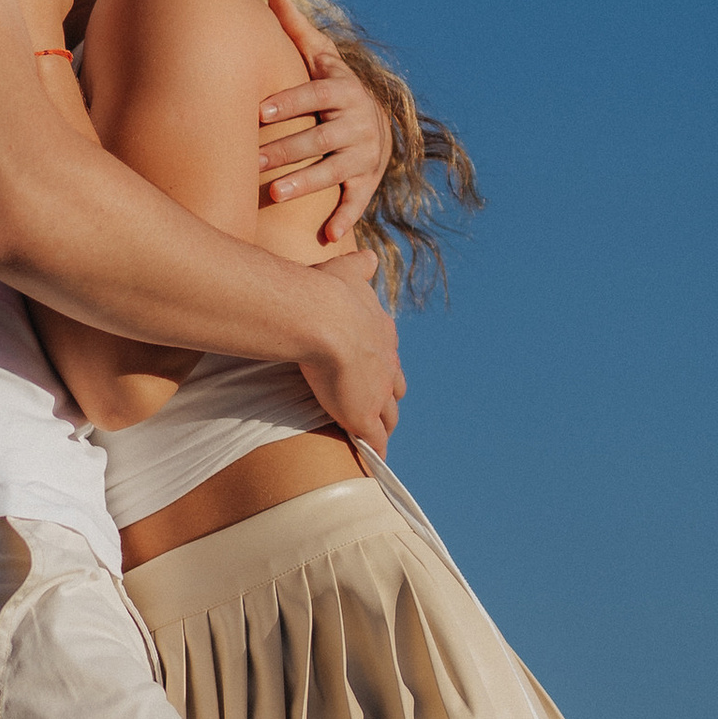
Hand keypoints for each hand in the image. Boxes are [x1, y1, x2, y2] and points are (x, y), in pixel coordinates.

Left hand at [260, 0, 387, 240]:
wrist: (375, 124)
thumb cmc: (333, 89)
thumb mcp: (322, 59)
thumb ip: (298, 32)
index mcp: (343, 91)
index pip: (315, 95)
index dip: (289, 103)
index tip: (258, 112)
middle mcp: (358, 123)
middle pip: (319, 138)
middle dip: (284, 151)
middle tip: (250, 162)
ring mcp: (364, 155)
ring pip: (333, 171)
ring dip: (305, 185)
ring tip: (273, 195)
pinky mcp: (367, 182)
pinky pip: (356, 202)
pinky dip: (343, 219)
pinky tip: (325, 237)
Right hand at [291, 252, 404, 449]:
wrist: (322, 317)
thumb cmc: (328, 292)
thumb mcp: (348, 270)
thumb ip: (360, 266)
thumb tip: (369, 257)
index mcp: (381, 332)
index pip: (388, 354)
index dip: (383, 365)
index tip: (377, 372)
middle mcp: (386, 363)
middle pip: (395, 387)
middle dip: (389, 396)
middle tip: (380, 405)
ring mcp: (378, 392)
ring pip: (389, 415)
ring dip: (385, 425)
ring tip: (379, 436)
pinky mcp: (364, 415)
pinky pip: (374, 440)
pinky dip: (376, 450)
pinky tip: (376, 461)